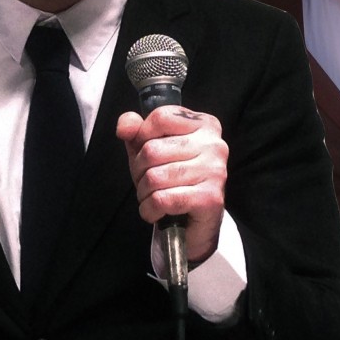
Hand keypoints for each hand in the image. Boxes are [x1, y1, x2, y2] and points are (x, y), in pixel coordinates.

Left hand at [116, 106, 227, 264]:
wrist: (194, 221)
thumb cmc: (172, 179)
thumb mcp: (150, 147)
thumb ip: (135, 130)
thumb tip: (124, 127)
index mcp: (204, 124)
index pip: (160, 117)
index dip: (141, 136)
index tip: (144, 152)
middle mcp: (214, 145)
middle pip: (152, 149)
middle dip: (138, 170)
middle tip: (146, 181)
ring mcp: (214, 171)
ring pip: (155, 177)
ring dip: (143, 192)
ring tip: (152, 196)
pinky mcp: (210, 199)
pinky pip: (162, 199)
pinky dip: (149, 209)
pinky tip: (156, 211)